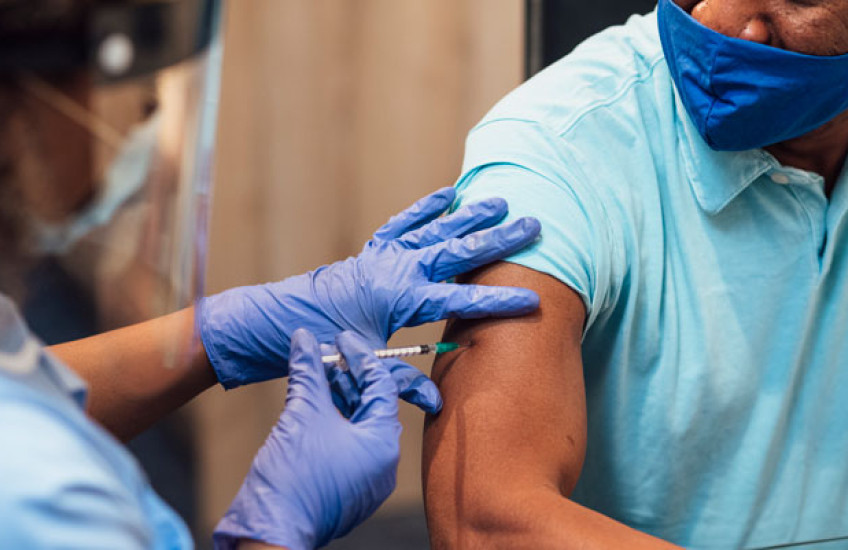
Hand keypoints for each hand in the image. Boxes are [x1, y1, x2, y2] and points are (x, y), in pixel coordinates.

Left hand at [200, 186, 540, 411]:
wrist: (281, 320)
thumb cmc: (323, 343)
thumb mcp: (363, 363)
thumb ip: (400, 382)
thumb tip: (436, 401)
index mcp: (401, 297)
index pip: (460, 298)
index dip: (499, 301)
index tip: (535, 300)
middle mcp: (398, 268)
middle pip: (457, 250)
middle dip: (498, 240)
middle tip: (534, 225)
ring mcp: (385, 255)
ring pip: (436, 230)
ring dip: (469, 216)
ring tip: (499, 202)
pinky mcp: (373, 250)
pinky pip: (404, 224)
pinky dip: (425, 208)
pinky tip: (446, 195)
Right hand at [213, 329, 400, 549]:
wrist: (271, 530)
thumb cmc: (293, 477)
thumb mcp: (302, 412)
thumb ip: (309, 371)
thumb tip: (305, 339)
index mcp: (382, 443)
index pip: (381, 386)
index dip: (361, 356)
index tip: (341, 337)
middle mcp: (382, 462)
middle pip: (370, 404)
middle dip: (347, 375)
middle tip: (325, 351)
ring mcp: (364, 477)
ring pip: (356, 423)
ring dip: (336, 396)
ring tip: (314, 372)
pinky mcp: (346, 485)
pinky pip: (345, 442)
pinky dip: (331, 419)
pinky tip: (310, 401)